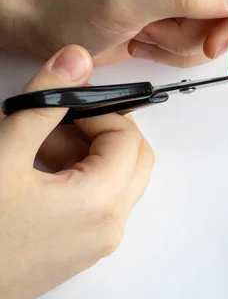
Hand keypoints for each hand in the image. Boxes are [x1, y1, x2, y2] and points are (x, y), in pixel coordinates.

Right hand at [0, 45, 153, 298]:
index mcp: (101, 203)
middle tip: (56, 123)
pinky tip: (34, 174)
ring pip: (116, 182)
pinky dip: (78, 180)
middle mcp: (109, 227)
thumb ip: (46, 103)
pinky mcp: (78, 252)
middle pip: (132, 159)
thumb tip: (78, 59)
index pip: (127, 137)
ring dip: (86, 155)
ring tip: (34, 147)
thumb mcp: (4, 156)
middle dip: (98, 131)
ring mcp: (96, 244)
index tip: (64, 104)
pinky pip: (98, 205)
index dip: (98, 111)